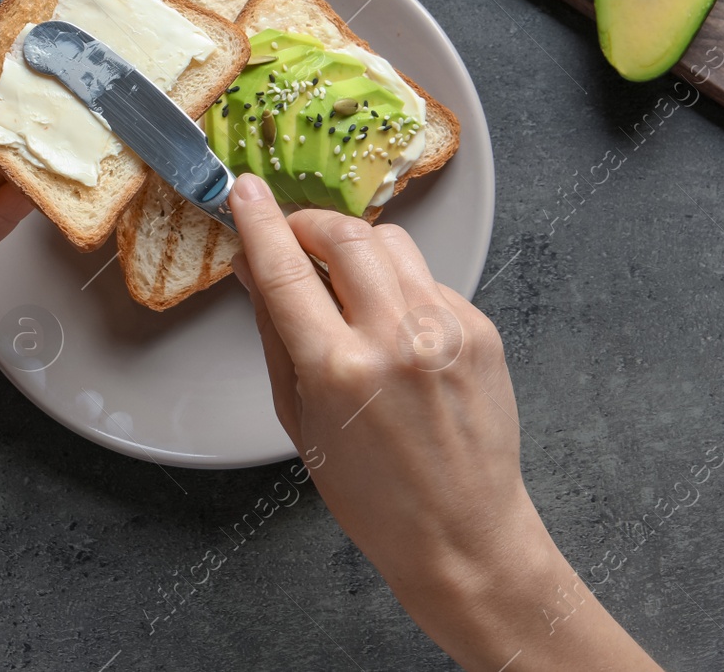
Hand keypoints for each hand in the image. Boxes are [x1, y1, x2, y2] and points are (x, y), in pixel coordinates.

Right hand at [227, 173, 539, 602]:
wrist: (462, 532)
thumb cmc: (374, 494)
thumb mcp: (299, 419)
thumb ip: (275, 334)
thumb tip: (253, 268)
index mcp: (339, 369)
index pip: (286, 269)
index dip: (259, 221)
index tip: (243, 190)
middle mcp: (397, 339)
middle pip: (345, 236)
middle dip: (309, 224)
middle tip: (292, 235)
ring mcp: (446, 329)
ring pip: (391, 243)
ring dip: (355, 247)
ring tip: (341, 279)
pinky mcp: (480, 328)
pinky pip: (427, 278)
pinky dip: (399, 286)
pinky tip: (391, 323)